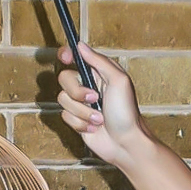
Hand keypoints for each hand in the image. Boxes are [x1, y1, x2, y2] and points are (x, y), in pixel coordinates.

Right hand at [57, 42, 150, 169]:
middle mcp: (87, 86)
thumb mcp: (119, 81)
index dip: (66, 54)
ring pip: (63, 100)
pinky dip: (81, 124)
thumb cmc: (126, 113)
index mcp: (98, 73)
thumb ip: (99, 61)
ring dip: (83, 112)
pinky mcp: (76, 120)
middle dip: (78, 92)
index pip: (76, 57)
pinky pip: (65, 117)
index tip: (64, 57)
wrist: (126, 143)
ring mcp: (81, 104)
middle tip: (95, 99)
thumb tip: (80, 45)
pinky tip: (95, 128)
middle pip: (64, 79)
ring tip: (100, 119)